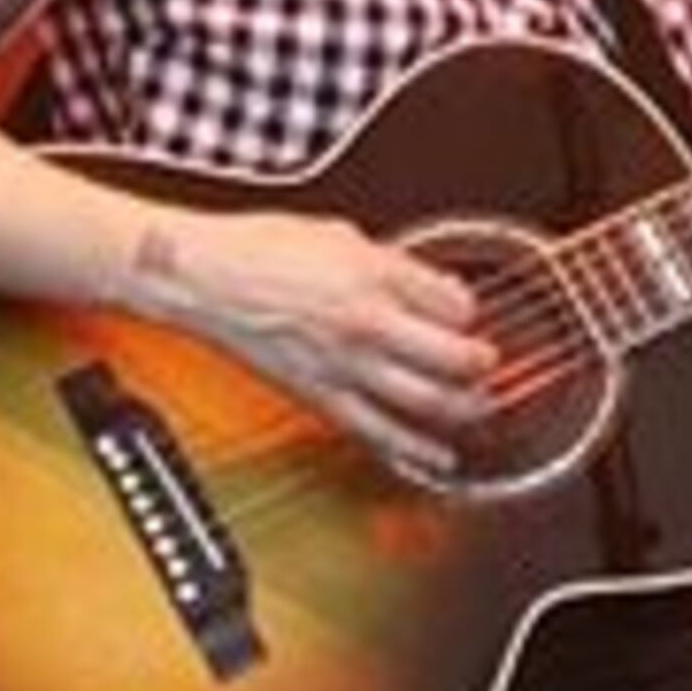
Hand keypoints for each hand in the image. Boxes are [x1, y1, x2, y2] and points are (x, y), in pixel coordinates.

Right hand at [130, 209, 495, 480]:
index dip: (468, 309)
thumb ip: (389, 262)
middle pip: (453, 357)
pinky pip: (378, 432)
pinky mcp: (320, 397)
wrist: (201, 278)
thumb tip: (422, 282)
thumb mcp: (338, 234)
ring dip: (465, 407)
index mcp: (374, 275)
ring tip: (481, 407)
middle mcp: (366, 324)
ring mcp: (345, 366)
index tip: (468, 312)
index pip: (453, 302)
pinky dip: (416, 450)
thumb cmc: (255, 250)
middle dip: (482, 363)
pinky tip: (439, 457)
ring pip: (426, 401)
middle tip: (490, 363)